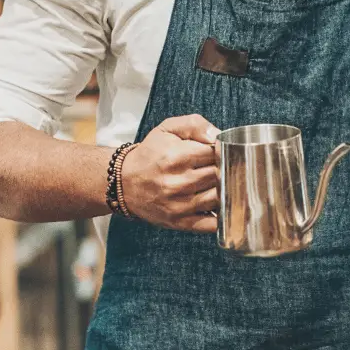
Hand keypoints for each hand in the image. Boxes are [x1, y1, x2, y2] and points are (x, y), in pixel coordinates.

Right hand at [120, 114, 219, 232]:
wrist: (123, 183)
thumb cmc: (150, 155)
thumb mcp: (167, 129)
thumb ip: (195, 124)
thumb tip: (218, 135)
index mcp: (177, 157)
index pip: (217, 153)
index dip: (223, 151)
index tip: (220, 152)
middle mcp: (178, 182)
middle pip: (220, 176)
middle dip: (226, 170)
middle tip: (223, 166)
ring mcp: (179, 206)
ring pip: (219, 198)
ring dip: (225, 190)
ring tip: (219, 183)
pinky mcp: (180, 223)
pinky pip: (212, 224)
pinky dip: (221, 216)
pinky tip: (219, 205)